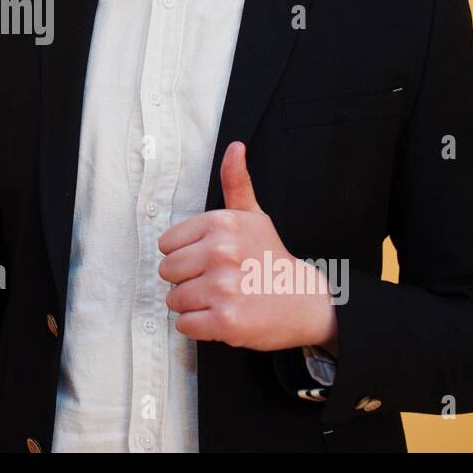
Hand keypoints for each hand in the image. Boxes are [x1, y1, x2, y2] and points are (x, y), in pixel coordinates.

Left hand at [157, 141, 338, 352]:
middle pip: (167, 271)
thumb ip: (236, 183)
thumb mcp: (253, 216)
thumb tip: (235, 146)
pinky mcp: (225, 321)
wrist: (306, 301)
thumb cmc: (270, 257)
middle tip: (216, 281)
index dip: (185, 255)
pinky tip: (221, 317)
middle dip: (186, 280)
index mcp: (221, 223)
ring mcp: (223, 287)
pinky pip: (184, 324)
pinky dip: (198, 326)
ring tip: (221, 299)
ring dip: (193, 304)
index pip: (167, 244)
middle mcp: (220, 251)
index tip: (210, 259)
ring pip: (174, 299)